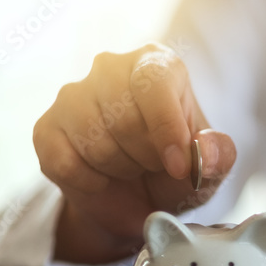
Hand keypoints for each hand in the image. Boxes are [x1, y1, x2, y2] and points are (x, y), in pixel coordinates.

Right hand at [33, 44, 236, 263]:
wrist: (135, 201)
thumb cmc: (176, 173)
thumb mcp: (211, 170)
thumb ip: (219, 156)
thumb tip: (205, 149)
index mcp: (156, 64)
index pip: (154, 83)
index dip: (166, 129)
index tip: (177, 168)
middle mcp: (110, 68)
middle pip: (123, 118)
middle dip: (145, 158)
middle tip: (152, 165)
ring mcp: (73, 95)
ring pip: (94, 142)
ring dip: (119, 170)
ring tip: (129, 168)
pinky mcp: (47, 128)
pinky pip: (64, 162)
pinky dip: (90, 183)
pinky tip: (102, 179)